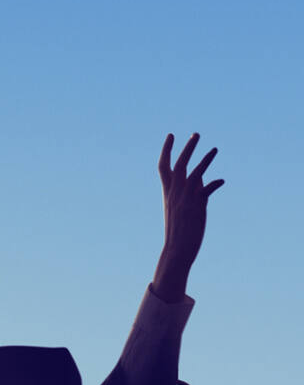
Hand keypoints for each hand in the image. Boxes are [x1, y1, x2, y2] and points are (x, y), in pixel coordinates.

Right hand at [153, 133, 222, 300]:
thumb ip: (192, 191)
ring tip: (215, 148)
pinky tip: (222, 181)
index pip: (163, 166)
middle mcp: (174, 193)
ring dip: (205, 160)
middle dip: (187, 148)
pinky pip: (205, 190)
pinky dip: (213, 184)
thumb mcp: (182, 208)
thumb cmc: (180, 231)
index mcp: (168, 192)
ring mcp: (185, 200)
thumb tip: (205, 178)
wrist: (177, 250)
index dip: (166, 150)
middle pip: (179, 165)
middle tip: (196, 134)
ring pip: (193, 174)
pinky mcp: (196, 207)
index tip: (171, 135)